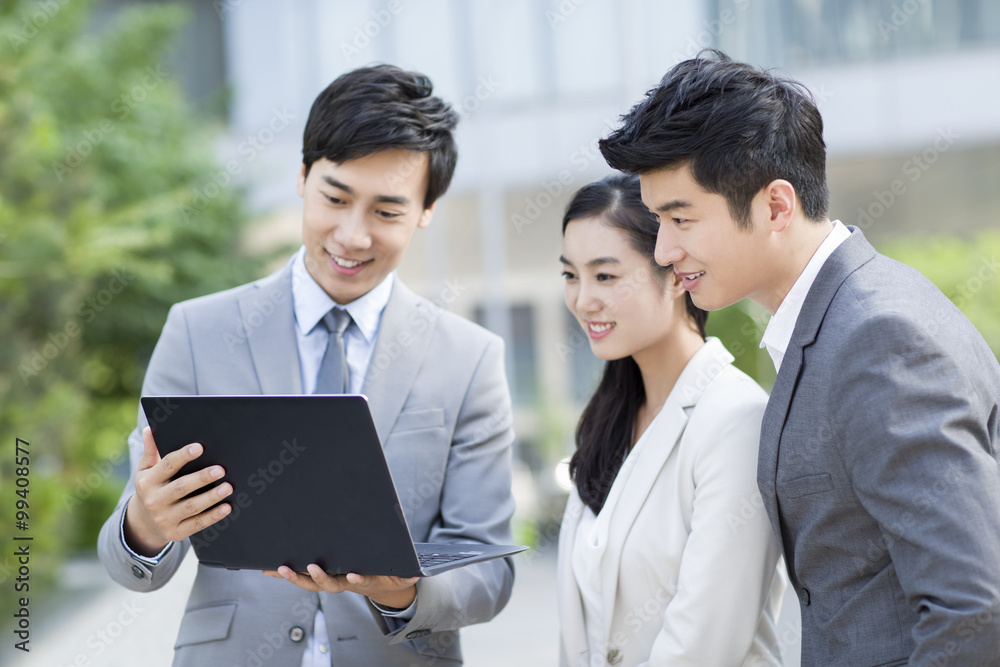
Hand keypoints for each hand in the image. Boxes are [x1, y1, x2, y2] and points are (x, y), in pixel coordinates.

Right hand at [123, 427, 233, 555]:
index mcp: (147, 481)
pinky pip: (197, 524)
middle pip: (181, 487)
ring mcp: (164, 518)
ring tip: (228, 487)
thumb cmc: (152, 487)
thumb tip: (149, 429)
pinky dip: (213, 516)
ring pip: (191, 507)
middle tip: (221, 469)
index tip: (200, 447)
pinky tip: (227, 507)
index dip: (183, 456)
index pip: (167, 465)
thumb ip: (151, 451)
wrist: (143, 522)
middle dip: (202, 478)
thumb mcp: (146, 470)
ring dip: (211, 497)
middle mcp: (154, 500)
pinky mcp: (175, 532)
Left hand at [264, 565, 418, 608]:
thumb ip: (408, 573)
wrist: (382, 583)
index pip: (360, 581)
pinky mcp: (320, 574)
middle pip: (328, 583)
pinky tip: (271, 567)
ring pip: (310, 581)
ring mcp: (331, 579)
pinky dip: (287, 572)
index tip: (352, 576)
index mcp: (364, 579)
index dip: (357, 580)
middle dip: (317, 576)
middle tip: (310, 567)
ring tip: (280, 568)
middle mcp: (344, 582)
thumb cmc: (391, 573)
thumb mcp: (403, 574)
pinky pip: (301, 574)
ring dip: (294, 576)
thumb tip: (415, 572)